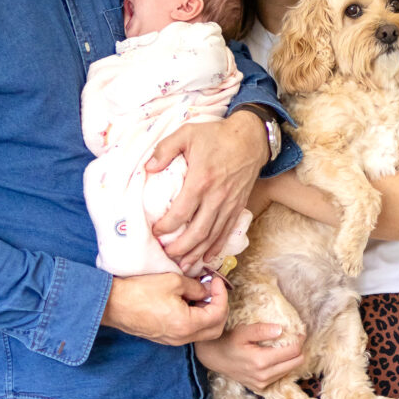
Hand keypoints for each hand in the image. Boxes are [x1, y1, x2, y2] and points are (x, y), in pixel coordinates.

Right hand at [101, 271, 228, 344]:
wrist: (113, 304)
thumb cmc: (140, 291)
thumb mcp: (173, 281)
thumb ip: (196, 287)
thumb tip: (207, 290)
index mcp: (187, 324)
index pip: (218, 314)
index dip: (222, 295)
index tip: (216, 281)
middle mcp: (183, 337)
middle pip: (215, 329)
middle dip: (220, 308)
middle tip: (214, 290)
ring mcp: (173, 340)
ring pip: (203, 332)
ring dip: (208, 314)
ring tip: (201, 294)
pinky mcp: (165, 338)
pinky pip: (190, 332)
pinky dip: (196, 319)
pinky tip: (188, 302)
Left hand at [148, 112, 267, 269]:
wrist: (250, 138)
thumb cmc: (216, 135)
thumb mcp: (186, 133)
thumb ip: (165, 149)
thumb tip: (148, 167)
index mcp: (200, 180)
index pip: (180, 213)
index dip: (166, 227)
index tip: (155, 232)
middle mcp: (216, 197)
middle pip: (197, 232)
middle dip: (181, 248)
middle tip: (167, 256)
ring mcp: (229, 204)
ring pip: (212, 236)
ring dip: (197, 253)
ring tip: (184, 264)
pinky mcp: (238, 206)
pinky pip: (227, 231)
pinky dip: (216, 247)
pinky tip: (207, 257)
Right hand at [195, 322, 304, 392]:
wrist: (214, 357)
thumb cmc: (228, 341)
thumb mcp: (243, 332)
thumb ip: (262, 330)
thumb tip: (281, 329)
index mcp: (261, 361)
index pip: (293, 352)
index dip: (299, 340)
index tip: (299, 332)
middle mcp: (264, 376)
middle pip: (295, 363)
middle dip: (298, 349)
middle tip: (295, 338)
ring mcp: (262, 384)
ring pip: (289, 371)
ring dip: (291, 359)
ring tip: (285, 346)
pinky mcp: (260, 388)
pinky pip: (279, 377)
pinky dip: (282, 367)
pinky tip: (276, 357)